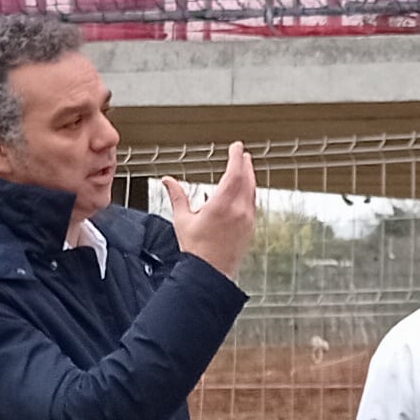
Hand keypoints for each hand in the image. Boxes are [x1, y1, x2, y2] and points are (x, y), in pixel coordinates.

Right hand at [163, 143, 259, 278]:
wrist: (210, 273)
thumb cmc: (196, 250)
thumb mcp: (182, 220)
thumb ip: (177, 197)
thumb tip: (167, 180)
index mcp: (222, 205)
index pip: (234, 173)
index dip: (236, 157)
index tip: (236, 146)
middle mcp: (238, 210)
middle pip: (246, 179)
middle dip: (245, 164)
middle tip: (242, 154)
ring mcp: (247, 219)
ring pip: (252, 191)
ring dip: (249, 177)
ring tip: (246, 168)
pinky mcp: (250, 228)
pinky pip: (253, 203)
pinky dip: (250, 192)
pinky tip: (246, 191)